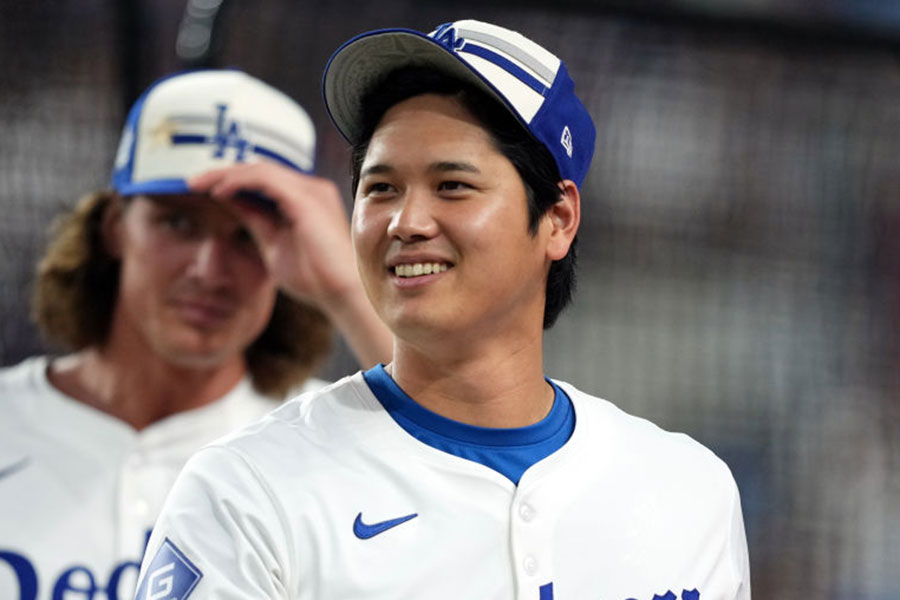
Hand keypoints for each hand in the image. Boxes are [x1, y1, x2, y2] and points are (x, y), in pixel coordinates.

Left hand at [189, 162, 355, 306]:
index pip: (263, 179)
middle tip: (192, 182)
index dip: (232, 180)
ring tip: (198, 184)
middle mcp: (311, 188)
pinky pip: (265, 179)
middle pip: (260, 169)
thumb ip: (255, 219)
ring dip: (225, 174)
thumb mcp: (273, 243)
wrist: (340, 293)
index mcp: (306, 199)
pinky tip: (218, 191)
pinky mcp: (305, 198)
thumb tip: (231, 201)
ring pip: (259, 169)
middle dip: (223, 173)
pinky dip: (239, 182)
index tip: (202, 189)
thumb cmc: (314, 277)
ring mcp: (310, 190)